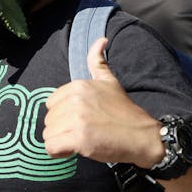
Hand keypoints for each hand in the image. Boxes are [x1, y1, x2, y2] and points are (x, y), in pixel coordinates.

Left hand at [44, 37, 164, 167]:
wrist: (142, 136)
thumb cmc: (124, 112)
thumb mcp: (110, 82)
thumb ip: (98, 62)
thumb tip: (101, 39)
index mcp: (78, 86)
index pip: (51, 104)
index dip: (63, 115)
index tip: (80, 120)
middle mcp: (74, 100)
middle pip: (48, 120)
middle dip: (62, 129)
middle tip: (83, 132)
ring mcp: (76, 119)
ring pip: (48, 134)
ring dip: (61, 142)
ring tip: (81, 140)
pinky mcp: (78, 138)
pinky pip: (51, 147)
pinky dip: (59, 152)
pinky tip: (74, 150)